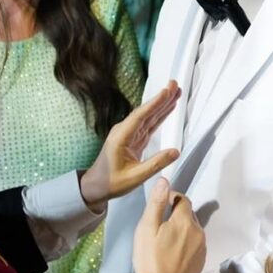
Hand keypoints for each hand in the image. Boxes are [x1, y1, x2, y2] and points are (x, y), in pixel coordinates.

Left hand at [80, 81, 181, 208]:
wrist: (96, 187)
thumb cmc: (112, 183)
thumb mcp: (135, 177)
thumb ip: (155, 164)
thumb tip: (175, 151)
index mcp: (121, 137)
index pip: (140, 116)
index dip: (155, 103)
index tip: (167, 91)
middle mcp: (124, 131)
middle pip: (145, 112)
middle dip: (161, 98)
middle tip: (174, 85)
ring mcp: (129, 134)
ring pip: (148, 116)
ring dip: (162, 105)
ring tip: (176, 93)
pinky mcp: (134, 139)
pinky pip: (148, 124)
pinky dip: (159, 116)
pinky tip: (168, 108)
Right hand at [132, 179, 205, 272]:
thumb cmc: (150, 258)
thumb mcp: (147, 228)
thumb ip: (157, 203)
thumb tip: (165, 180)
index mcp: (185, 220)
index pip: (183, 200)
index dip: (172, 199)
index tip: (161, 205)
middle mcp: (199, 231)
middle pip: (189, 214)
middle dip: (177, 214)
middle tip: (160, 225)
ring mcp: (202, 247)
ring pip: (193, 229)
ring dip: (183, 228)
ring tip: (166, 239)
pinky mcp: (202, 260)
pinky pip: (196, 244)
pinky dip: (187, 242)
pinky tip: (174, 252)